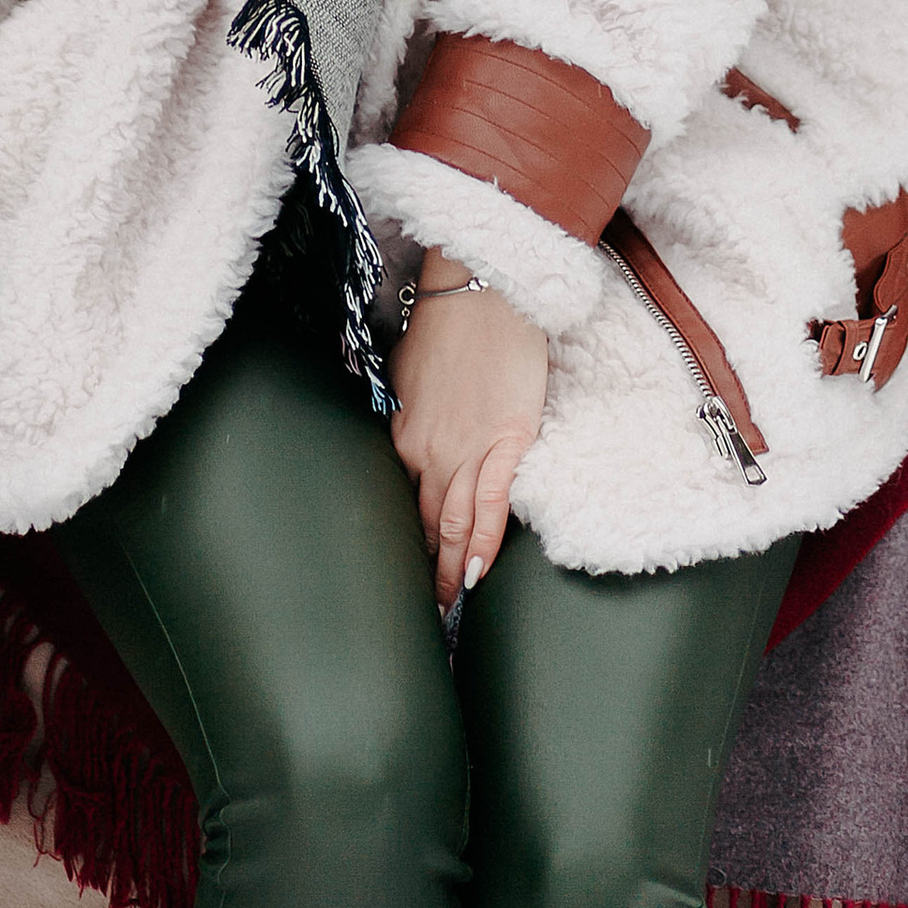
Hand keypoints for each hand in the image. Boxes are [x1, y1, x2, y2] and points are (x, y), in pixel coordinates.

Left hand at [391, 252, 549, 609]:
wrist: (482, 293)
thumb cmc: (450, 326)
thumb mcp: (411, 374)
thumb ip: (411, 414)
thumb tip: (412, 437)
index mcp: (403, 436)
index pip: (403, 502)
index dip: (406, 542)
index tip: (405, 575)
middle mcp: (427, 451)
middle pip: (424, 523)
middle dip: (425, 571)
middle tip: (426, 614)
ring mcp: (464, 450)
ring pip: (453, 523)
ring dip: (450, 569)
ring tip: (449, 608)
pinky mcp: (504, 443)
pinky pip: (489, 504)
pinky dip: (482, 542)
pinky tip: (476, 573)